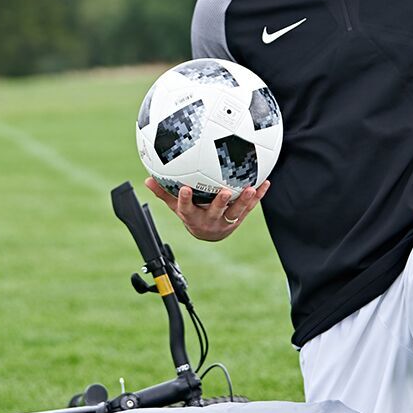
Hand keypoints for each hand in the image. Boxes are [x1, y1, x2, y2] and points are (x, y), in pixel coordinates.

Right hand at [143, 178, 269, 241]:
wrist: (210, 233)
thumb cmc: (192, 214)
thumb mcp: (176, 207)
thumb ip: (164, 193)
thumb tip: (147, 179)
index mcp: (193, 217)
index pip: (187, 209)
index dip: (185, 200)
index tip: (185, 189)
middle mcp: (210, 220)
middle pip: (216, 212)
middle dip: (220, 203)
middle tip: (224, 192)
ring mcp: (226, 220)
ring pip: (236, 212)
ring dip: (244, 201)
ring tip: (249, 189)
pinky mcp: (240, 217)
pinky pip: (250, 207)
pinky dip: (258, 196)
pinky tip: (265, 183)